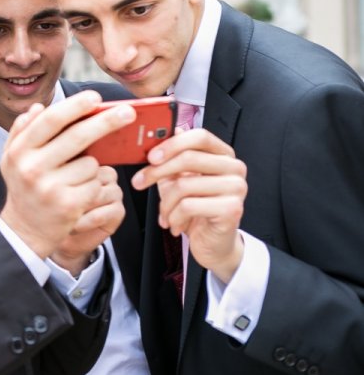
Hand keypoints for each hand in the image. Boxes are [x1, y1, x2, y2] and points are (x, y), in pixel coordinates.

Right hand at [0, 90, 133, 259]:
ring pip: (91, 163)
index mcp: (20, 150)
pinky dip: (93, 185)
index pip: (51, 120)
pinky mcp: (69, 205)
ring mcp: (51, 188)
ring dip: (92, 166)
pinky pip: (95, 184)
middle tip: (129, 113)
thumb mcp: (13, 158)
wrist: (23, 230)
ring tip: (76, 176)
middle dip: (107, 122)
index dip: (76, 106)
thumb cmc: (23, 187)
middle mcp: (33, 167)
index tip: (96, 98)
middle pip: (78, 136)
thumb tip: (38, 107)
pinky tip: (80, 192)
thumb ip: (21, 131)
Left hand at [131, 129, 246, 282]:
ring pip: (184, 185)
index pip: (199, 136)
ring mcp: (236, 188)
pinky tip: (175, 225)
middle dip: (156, 172)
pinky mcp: (232, 209)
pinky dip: (174, 217)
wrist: (213, 243)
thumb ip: (172, 156)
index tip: (150, 157)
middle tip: (139, 183)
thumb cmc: (195, 209)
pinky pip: (189, 206)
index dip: (171, 144)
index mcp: (223, 155)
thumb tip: (165, 130)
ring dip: (165, 203)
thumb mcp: (179, 179)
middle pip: (189, 158)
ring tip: (164, 214)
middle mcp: (234, 168)